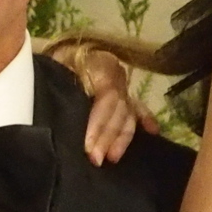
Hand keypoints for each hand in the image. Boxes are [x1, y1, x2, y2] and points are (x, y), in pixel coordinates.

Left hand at [61, 44, 159, 164]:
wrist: (65, 52)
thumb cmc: (58, 61)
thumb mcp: (58, 64)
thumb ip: (61, 81)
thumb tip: (61, 106)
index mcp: (101, 65)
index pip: (106, 97)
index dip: (99, 123)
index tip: (88, 146)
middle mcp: (117, 76)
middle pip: (118, 110)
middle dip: (107, 137)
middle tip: (96, 159)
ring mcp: (123, 86)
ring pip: (128, 114)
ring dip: (121, 139)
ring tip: (112, 158)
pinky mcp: (125, 95)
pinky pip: (139, 108)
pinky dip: (146, 119)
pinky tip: (153, 132)